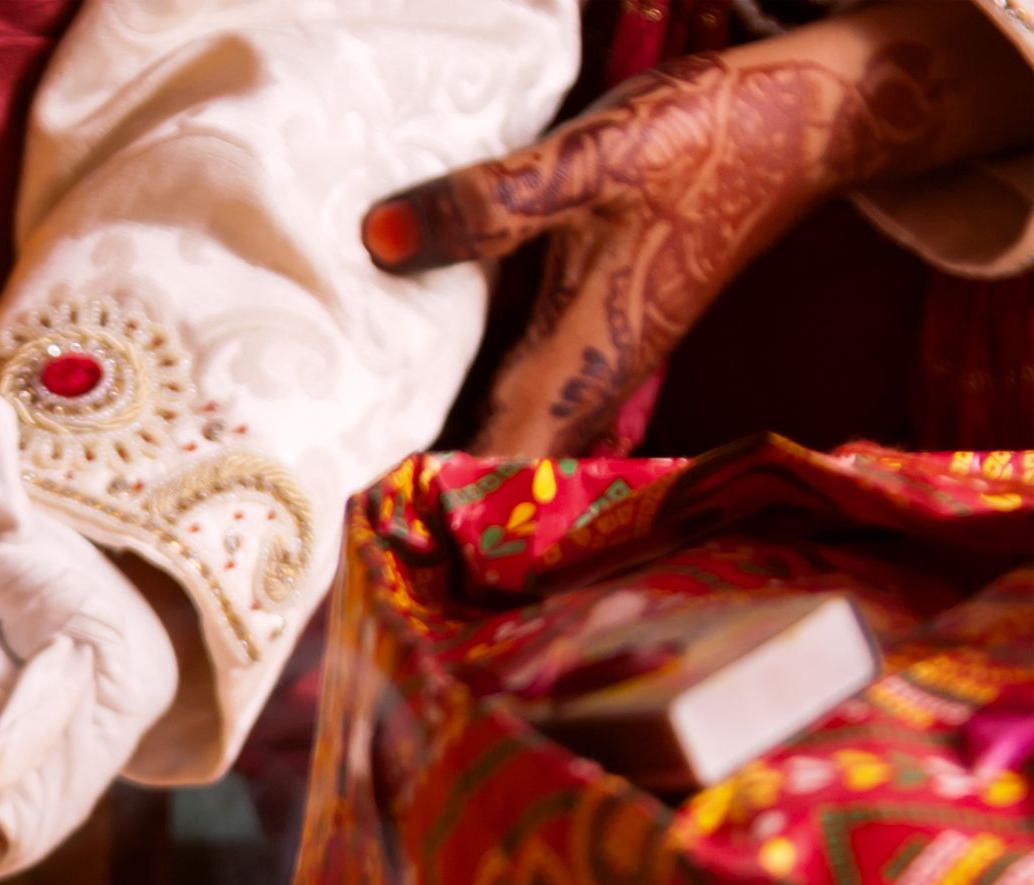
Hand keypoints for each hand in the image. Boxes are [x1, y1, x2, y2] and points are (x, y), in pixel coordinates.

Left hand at [361, 0, 1033, 456]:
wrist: (799, 124)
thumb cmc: (704, 143)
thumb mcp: (591, 160)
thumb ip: (488, 205)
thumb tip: (380, 239)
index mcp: (576, 371)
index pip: (487, 480)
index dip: (418, 516)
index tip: (344, 533)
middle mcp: (579, 388)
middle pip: (480, 479)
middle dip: (406, 503)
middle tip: (311, 515)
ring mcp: (583, 367)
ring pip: (494, 442)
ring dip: (427, 459)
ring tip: (331, 471)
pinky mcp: (583, 339)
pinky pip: (505, 397)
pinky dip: (454, 406)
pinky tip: (396, 393)